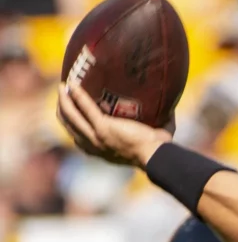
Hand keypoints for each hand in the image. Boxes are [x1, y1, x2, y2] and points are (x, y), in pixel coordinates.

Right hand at [56, 82, 172, 167]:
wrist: (157, 156)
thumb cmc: (159, 150)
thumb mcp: (149, 139)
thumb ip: (155, 126)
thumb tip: (170, 111)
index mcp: (102, 151)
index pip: (80, 138)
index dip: (72, 125)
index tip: (71, 111)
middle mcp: (95, 146)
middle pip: (70, 126)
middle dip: (63, 109)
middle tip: (63, 93)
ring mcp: (97, 137)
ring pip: (71, 117)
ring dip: (64, 101)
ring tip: (63, 86)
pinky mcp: (103, 128)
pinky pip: (85, 108)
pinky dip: (77, 96)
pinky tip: (72, 85)